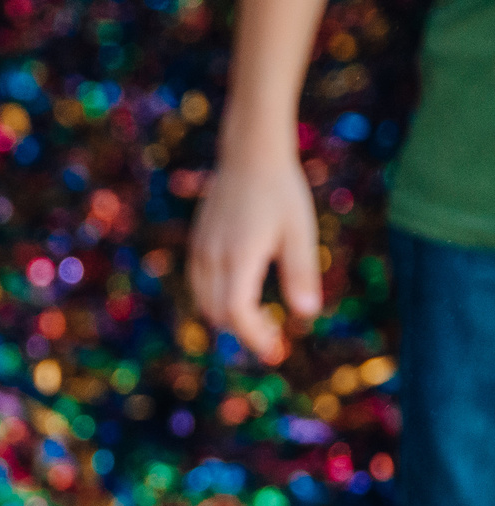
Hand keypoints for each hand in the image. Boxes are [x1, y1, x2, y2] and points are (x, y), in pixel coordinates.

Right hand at [187, 148, 322, 363]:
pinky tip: (241, 295)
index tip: (276, 350)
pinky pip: (200, 285)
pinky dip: (217, 300)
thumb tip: (307, 314)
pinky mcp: (198, 245)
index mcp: (240, 257)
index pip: (237, 312)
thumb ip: (301, 274)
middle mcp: (213, 258)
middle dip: (244, 332)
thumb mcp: (300, 232)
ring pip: (205, 302)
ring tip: (258, 322)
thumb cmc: (281, 192)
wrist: (249, 155)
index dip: (255, 337)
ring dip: (229, 317)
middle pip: (219, 314)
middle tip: (273, 340)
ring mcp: (201, 251)